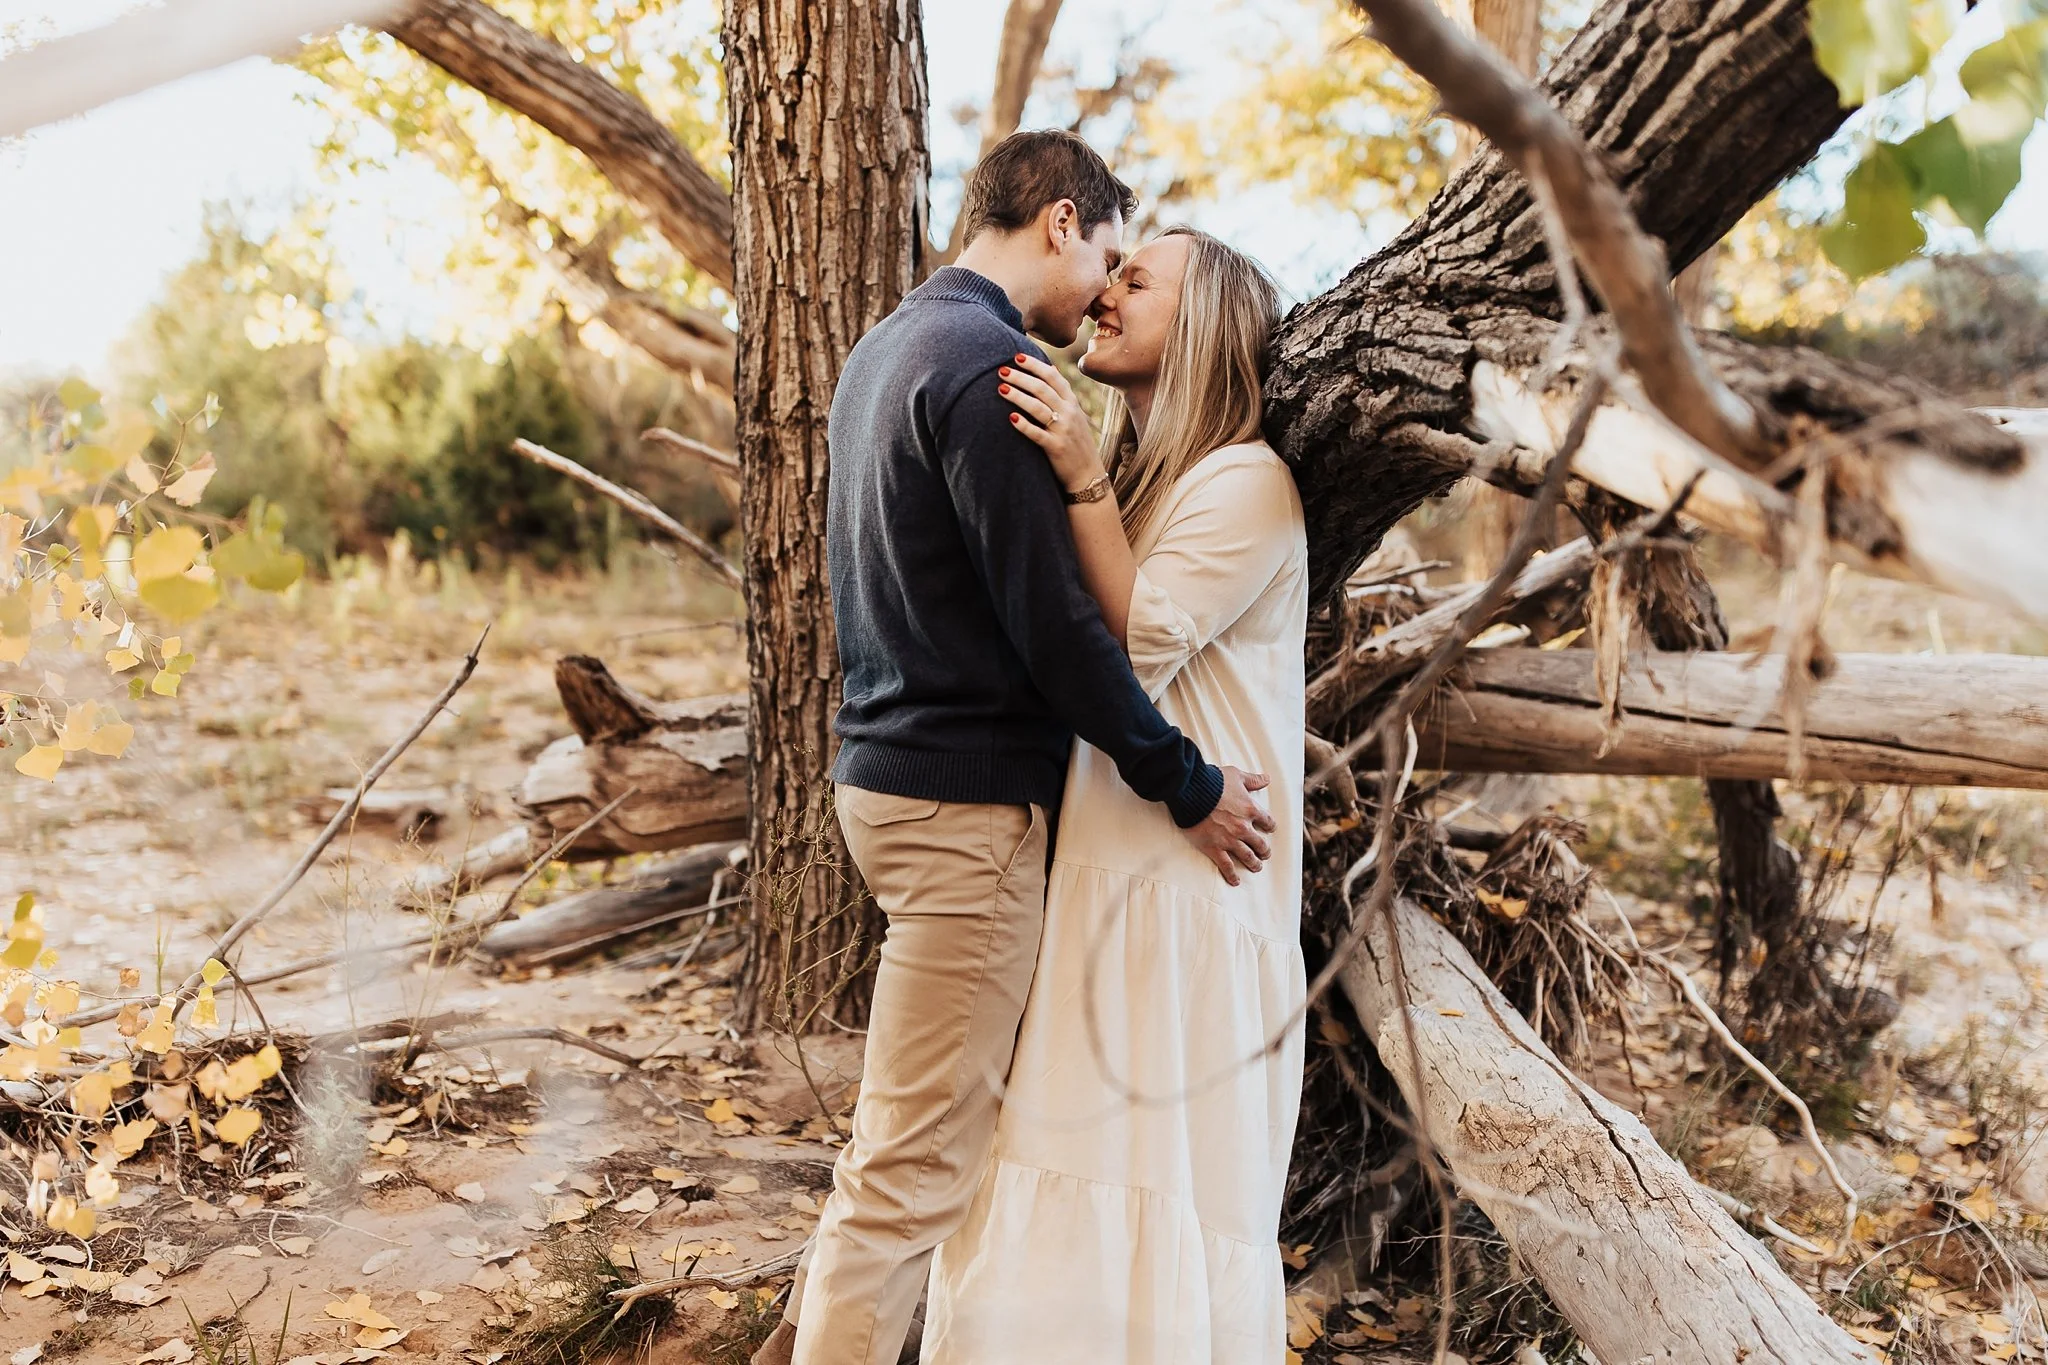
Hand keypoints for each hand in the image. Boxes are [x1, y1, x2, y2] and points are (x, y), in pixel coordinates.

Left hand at [999, 353, 1104, 491]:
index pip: (1053, 376)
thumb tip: (1050, 367)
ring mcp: (1063, 430)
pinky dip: (1024, 426)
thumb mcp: (1075, 413)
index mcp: (1072, 402)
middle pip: (1042, 389)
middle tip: (1001, 371)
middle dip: (1021, 377)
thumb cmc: (1075, 440)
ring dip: (1018, 396)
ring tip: (1000, 389)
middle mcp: (1069, 413)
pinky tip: (1011, 418)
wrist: (1088, 474)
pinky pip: (1038, 434)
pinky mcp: (1057, 448)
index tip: (1017, 357)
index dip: (1035, 365)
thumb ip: (1062, 393)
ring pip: (1038, 408)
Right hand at [1182, 766, 1276, 886]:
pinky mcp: (1214, 848)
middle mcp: (1243, 827)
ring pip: (1247, 857)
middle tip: (1265, 854)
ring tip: (1256, 867)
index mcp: (1250, 810)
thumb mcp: (1236, 775)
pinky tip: (1235, 881)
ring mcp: (1229, 840)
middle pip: (1260, 844)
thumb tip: (1267, 778)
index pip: (1268, 822)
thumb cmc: (1213, 781)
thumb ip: (1252, 780)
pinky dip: (1232, 875)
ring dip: (1254, 864)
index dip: (1269, 826)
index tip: (1269, 829)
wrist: (1191, 791)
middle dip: (1264, 850)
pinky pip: (1226, 866)